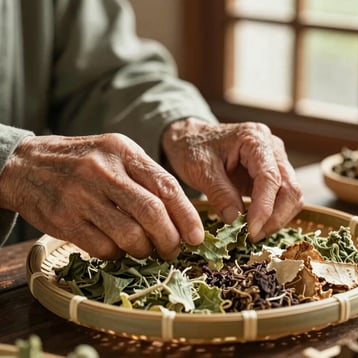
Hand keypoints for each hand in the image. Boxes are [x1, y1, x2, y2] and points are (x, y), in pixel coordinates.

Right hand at [0, 134, 203, 259]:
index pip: (166, 186)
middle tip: (174, 249)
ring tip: (146, 249)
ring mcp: (82, 197)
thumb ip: (146, 177)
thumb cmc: (83, 161)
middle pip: (152, 213)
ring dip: (145, 250)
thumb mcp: (115, 153)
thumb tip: (181, 213)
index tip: (197, 236)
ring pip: (130, 236)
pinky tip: (119, 247)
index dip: (187, 215)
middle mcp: (104, 172)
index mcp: (123, 151)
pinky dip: (119, 254)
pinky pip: (105, 248)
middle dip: (170, 238)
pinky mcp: (66, 221)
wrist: (28, 165)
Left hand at [162, 118, 303, 241]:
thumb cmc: (193, 149)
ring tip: (253, 233)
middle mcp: (272, 147)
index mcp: (255, 139)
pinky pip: (282, 197)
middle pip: (290, 188)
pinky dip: (272, 214)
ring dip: (277, 218)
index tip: (251, 231)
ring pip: (291, 195)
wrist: (191, 140)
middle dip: (275, 217)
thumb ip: (219, 193)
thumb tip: (235, 220)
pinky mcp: (271, 174)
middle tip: (253, 236)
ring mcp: (274, 160)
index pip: (270, 177)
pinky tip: (254, 224)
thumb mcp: (200, 169)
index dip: (264, 208)